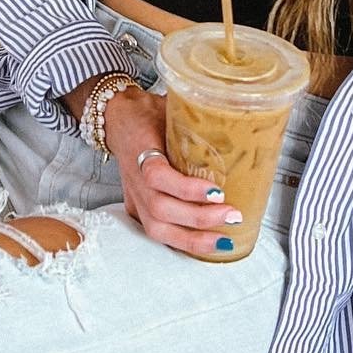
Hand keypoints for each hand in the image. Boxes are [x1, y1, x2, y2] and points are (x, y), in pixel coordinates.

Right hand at [104, 88, 245, 258]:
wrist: (118, 120)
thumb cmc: (146, 114)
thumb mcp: (170, 109)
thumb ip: (196, 118)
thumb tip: (235, 118)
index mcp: (140, 147)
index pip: (157, 175)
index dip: (187, 189)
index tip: (217, 192)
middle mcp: (133, 177)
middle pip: (160, 209)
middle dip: (199, 219)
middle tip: (232, 215)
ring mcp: (133, 196)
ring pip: (157, 229)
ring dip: (193, 239)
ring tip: (223, 240)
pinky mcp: (136, 209)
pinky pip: (158, 233)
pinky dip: (183, 241)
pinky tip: (206, 244)